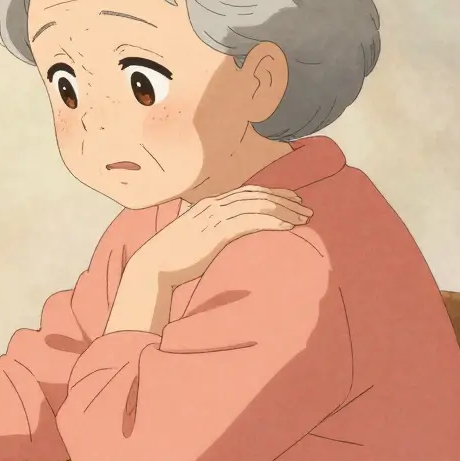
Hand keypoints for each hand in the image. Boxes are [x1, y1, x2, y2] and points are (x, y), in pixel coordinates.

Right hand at [135, 185, 311, 289]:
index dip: (273, 194)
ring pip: (256, 206)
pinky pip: (249, 222)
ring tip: (303, 218)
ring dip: (283, 210)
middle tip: (307, 209)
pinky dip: (271, 221)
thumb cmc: (172, 259)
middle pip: (256, 195)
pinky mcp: (215, 232)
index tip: (294, 201)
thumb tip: (229, 238)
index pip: (247, 192)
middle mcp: (212, 205)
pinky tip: (287, 226)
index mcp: (208, 204)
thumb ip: (213, 232)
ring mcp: (213, 217)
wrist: (152, 268)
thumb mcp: (196, 239)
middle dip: (284, 200)